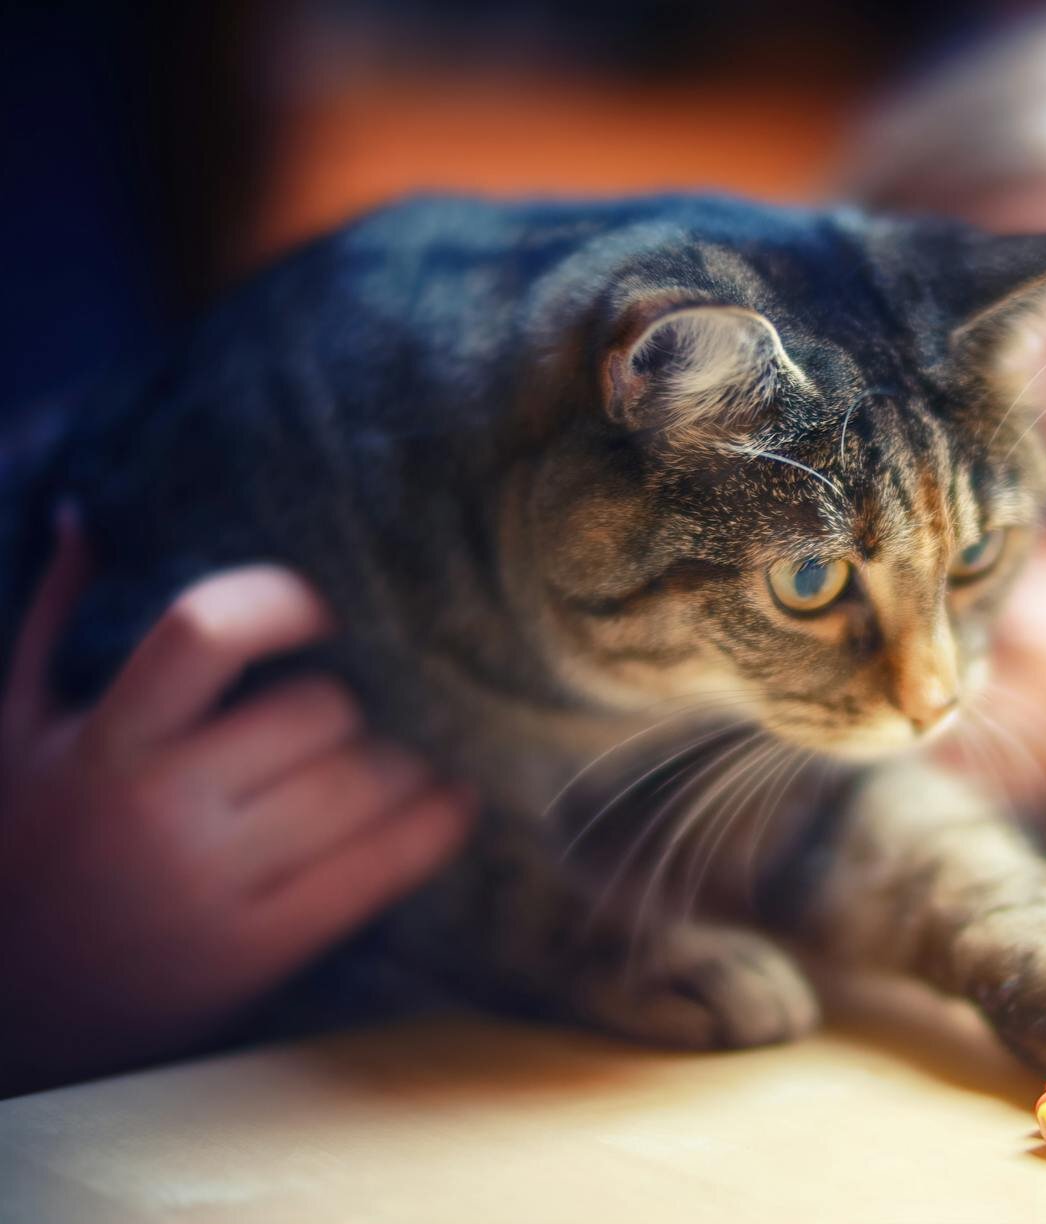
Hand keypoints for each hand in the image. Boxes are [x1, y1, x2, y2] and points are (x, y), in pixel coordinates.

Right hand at [0, 509, 472, 1094]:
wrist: (9, 1009)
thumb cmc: (24, 847)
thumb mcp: (16, 733)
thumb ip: (53, 621)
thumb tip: (84, 519)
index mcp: (105, 740)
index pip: (206, 632)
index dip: (280, 600)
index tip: (320, 607)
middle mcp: (160, 809)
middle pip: (319, 711)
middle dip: (350, 704)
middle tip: (357, 710)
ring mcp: (212, 885)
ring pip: (361, 787)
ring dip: (400, 763)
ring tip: (403, 756)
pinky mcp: (256, 952)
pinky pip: (377, 873)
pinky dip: (433, 828)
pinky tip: (453, 801)